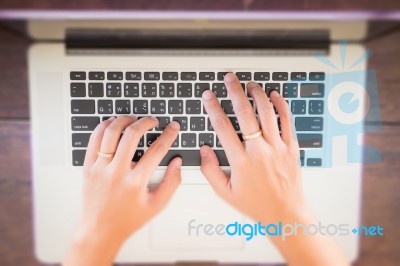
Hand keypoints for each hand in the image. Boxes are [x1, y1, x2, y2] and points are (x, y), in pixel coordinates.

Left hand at [64, 116, 181, 265]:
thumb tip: (177, 163)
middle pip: (132, 135)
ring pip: (111, 133)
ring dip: (124, 120)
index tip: (173, 127)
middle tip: (153, 120)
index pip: (157, 150)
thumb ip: (172, 183)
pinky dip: (104, 127)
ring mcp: (100, 168)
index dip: (168, 135)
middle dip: (146, 122)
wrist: (100, 230)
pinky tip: (112, 123)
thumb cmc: (128, 219)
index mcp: (135, 182)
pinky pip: (94, 140)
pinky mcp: (88, 167)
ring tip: (133, 119)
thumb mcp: (157, 205)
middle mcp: (116, 173)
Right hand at [200, 73, 306, 223]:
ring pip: (267, 112)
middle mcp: (259, 151)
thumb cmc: (256, 204)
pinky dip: (281, 105)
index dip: (213, 108)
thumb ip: (211, 170)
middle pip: (245, 113)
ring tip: (250, 84)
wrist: (284, 213)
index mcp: (241, 161)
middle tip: (229, 79)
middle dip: (235, 92)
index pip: (223, 127)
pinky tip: (274, 95)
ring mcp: (277, 147)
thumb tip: (204, 150)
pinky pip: (287, 121)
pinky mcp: (291, 148)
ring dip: (257, 95)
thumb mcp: (225, 192)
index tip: (208, 96)